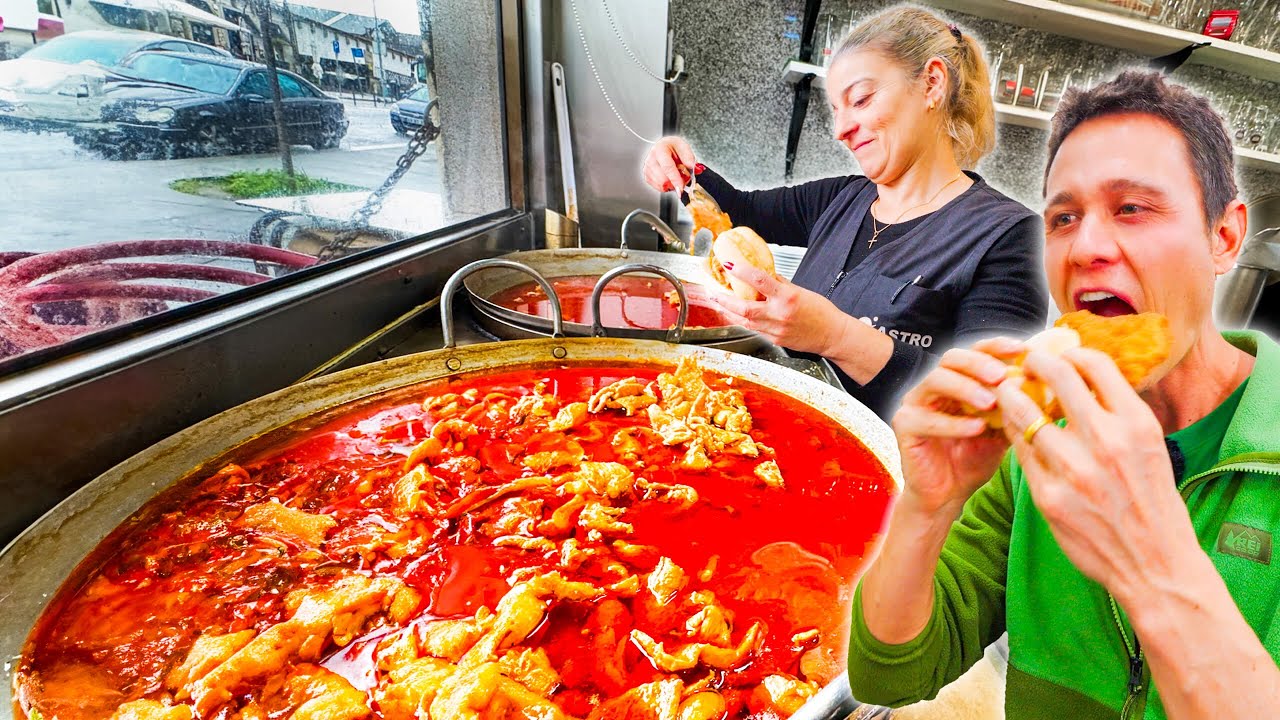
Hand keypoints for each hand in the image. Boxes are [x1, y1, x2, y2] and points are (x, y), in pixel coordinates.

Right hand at [642, 136, 696, 192]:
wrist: (665, 147)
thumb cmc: (674, 147)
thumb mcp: (684, 147)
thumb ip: (690, 158)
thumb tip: (695, 169)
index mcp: (660, 149)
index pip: (667, 167)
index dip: (675, 179)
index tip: (681, 189)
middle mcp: (651, 159)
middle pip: (663, 180)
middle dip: (676, 182)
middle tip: (683, 175)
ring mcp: (647, 169)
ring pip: (662, 186)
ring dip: (672, 184)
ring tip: (676, 174)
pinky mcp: (646, 176)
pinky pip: (659, 188)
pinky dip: (667, 186)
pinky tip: (669, 177)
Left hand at [711, 261, 850, 354]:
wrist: (832, 335)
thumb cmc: (820, 312)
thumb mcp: (800, 291)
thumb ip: (779, 283)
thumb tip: (762, 272)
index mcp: (787, 297)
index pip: (760, 281)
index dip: (742, 272)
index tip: (730, 266)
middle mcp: (779, 315)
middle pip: (744, 309)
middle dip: (724, 300)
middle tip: (712, 292)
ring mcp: (776, 330)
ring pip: (744, 322)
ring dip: (728, 312)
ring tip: (718, 302)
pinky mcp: (775, 340)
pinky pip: (754, 329)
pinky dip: (742, 321)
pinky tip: (736, 315)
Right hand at [891, 338, 1023, 518]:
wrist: (946, 495)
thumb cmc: (972, 459)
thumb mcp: (1002, 430)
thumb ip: (1016, 408)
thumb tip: (1047, 387)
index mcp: (956, 381)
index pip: (974, 352)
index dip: (996, 346)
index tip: (1021, 349)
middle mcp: (933, 386)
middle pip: (951, 358)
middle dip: (978, 363)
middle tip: (1001, 375)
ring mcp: (915, 403)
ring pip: (936, 380)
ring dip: (965, 388)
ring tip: (990, 403)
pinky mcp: (904, 425)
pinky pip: (927, 419)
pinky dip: (954, 423)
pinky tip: (977, 428)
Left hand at [995, 347, 1197, 596]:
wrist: (1155, 566)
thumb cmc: (1152, 505)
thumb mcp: (1151, 449)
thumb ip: (1119, 414)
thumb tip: (1086, 379)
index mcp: (1136, 424)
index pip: (1096, 364)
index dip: (1072, 353)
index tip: (1060, 354)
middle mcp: (1106, 441)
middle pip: (1057, 377)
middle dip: (1036, 362)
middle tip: (1026, 361)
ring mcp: (1074, 470)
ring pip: (1026, 413)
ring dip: (1012, 397)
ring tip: (1008, 392)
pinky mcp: (1048, 496)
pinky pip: (1020, 452)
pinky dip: (1014, 435)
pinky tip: (1013, 430)